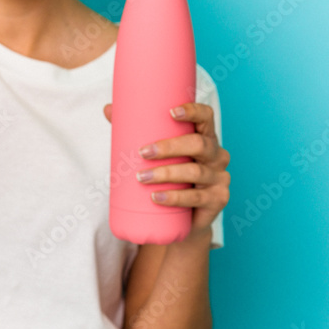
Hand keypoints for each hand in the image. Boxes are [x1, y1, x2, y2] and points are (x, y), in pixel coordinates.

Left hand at [103, 102, 230, 240]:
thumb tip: (108, 109)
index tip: (170, 112)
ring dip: (166, 174)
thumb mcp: (158, 154)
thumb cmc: (170, 176)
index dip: (192, 111)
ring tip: (142, 177)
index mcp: (205, 137)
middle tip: (142, 153)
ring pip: (195, 172)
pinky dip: (174, 197)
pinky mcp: (217, 200)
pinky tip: (157, 197)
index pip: (206, 117)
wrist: (186, 219)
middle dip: (169, 147)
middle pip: (199, 144)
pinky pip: (196, 198)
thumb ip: (135, 130)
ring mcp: (220, 178)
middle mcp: (217, 155)